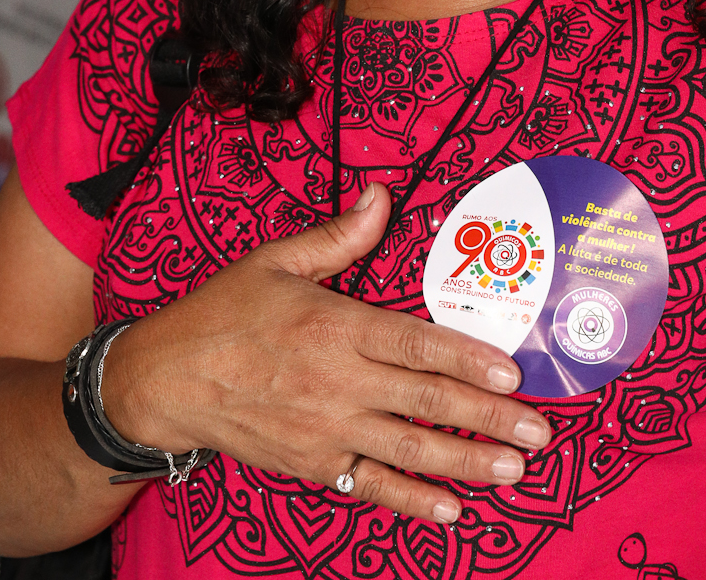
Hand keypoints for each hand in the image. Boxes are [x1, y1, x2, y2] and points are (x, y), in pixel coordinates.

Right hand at [101, 181, 550, 522]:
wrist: (166, 380)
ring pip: (408, 450)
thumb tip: (382, 196)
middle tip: (539, 433)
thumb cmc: (224, 313)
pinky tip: (451, 509)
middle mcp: (335, 383)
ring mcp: (326, 430)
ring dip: (466, 462)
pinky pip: (370, 486)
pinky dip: (412, 501)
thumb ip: (339, 236)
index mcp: (332, 326)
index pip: (415, 344)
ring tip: (513, 471)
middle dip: (488, 419)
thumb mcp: (276, 260)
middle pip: (425, 403)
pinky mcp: (313, 464)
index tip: (512, 373)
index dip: (467, 360)